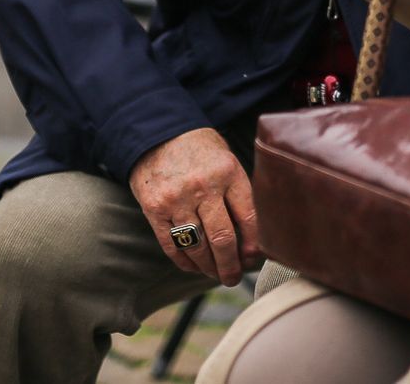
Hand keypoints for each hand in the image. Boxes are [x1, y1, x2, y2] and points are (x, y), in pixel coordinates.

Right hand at [128, 127, 258, 284]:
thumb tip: (254, 238)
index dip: (255, 244)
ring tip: (217, 275)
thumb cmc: (201, 151)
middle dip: (232, 266)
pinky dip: (185, 262)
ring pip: (197, 247)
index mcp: (228, 172)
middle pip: (223, 239)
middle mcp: (203, 186)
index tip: (255, 258)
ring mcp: (177, 199)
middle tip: (234, 277)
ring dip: (209, 268)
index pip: (249, 217)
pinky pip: (172, 245)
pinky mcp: (154, 209)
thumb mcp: (227, 161)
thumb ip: (239, 193)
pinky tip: (194, 267)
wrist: (158, 133)